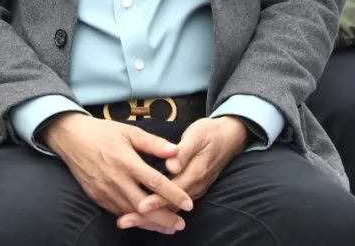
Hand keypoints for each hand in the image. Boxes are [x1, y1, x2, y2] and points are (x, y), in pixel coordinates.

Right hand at [41, 113, 193, 234]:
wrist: (71, 138)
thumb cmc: (102, 132)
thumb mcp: (129, 131)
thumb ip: (153, 143)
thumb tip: (175, 151)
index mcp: (126, 161)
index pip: (155, 182)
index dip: (173, 194)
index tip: (189, 203)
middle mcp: (116, 179)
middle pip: (144, 205)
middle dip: (164, 218)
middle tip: (181, 224)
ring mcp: (105, 191)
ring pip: (132, 214)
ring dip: (151, 223)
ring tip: (168, 227)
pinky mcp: (97, 197)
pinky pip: (118, 212)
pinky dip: (134, 220)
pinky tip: (146, 222)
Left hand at [119, 117, 248, 227]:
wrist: (229, 137)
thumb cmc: (210, 133)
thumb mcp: (198, 135)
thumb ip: (184, 151)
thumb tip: (171, 166)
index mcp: (195, 173)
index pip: (172, 191)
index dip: (156, 200)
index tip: (140, 206)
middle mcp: (195, 187)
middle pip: (169, 206)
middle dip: (147, 215)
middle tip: (124, 221)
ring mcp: (193, 190)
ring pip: (170, 209)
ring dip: (149, 217)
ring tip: (128, 220)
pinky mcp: (190, 189)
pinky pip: (173, 205)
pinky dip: (157, 211)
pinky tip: (142, 214)